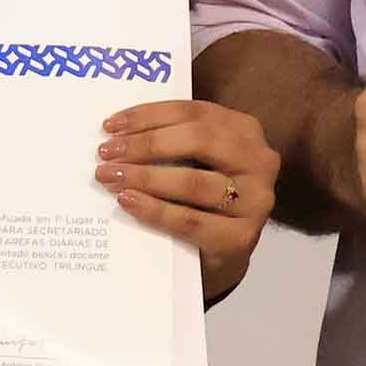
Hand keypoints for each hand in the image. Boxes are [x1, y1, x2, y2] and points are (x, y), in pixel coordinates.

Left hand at [96, 97, 282, 298]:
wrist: (223, 252)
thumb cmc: (203, 199)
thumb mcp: (198, 162)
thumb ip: (173, 143)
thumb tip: (118, 134)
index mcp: (245, 131)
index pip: (194, 112)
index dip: (150, 115)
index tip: (111, 125)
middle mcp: (259, 160)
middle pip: (199, 140)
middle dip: (146, 144)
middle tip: (107, 152)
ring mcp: (256, 200)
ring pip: (194, 182)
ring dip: (146, 177)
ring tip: (111, 178)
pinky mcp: (242, 237)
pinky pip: (191, 221)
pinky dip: (155, 211)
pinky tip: (129, 202)